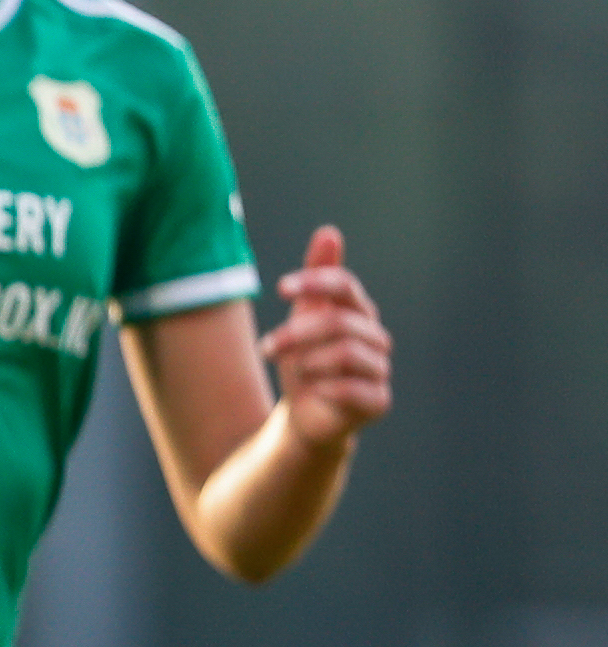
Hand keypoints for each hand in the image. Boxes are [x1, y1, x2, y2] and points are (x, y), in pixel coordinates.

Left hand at [260, 223, 390, 455]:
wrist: (305, 415)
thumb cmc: (306, 359)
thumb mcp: (304, 316)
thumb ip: (316, 278)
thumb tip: (329, 232)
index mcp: (359, 313)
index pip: (345, 286)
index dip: (315, 282)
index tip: (280, 288)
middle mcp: (376, 338)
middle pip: (339, 322)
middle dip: (297, 333)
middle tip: (267, 347)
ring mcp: (380, 370)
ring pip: (347, 353)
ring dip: (309, 361)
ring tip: (295, 370)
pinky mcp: (378, 402)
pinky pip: (354, 389)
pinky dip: (325, 387)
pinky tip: (314, 390)